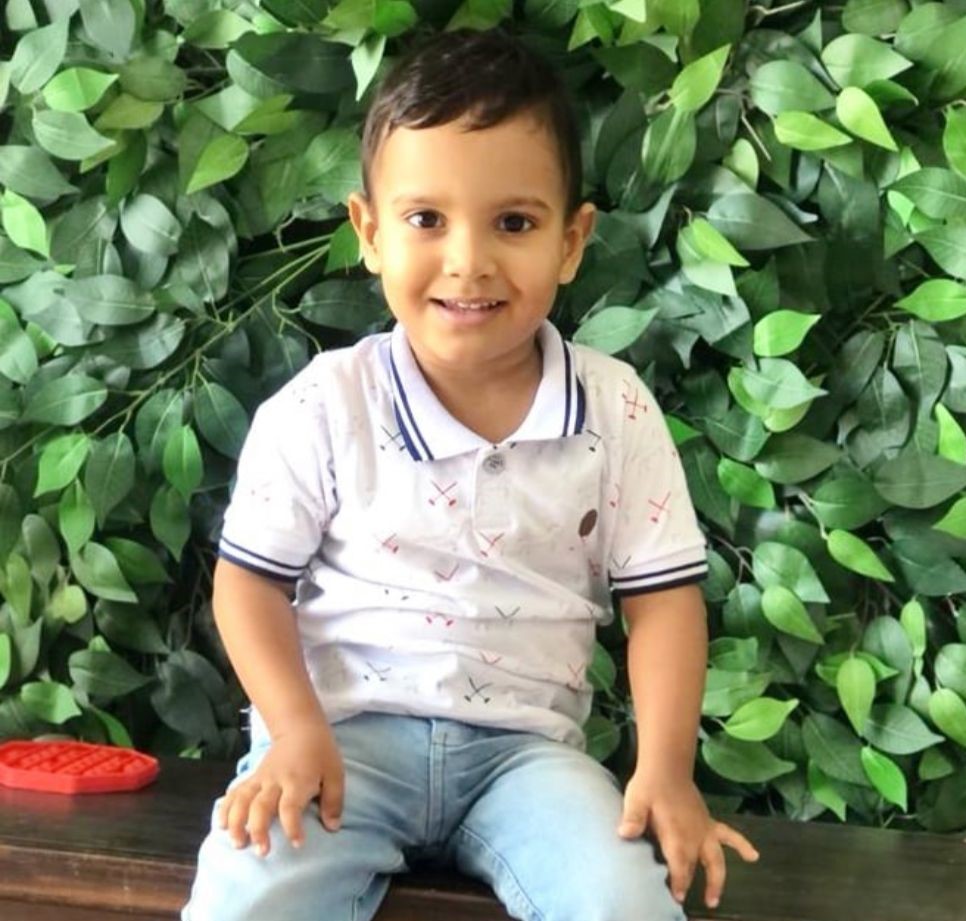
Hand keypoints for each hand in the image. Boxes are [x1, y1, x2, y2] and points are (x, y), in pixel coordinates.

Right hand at [217, 719, 344, 856]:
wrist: (299, 727)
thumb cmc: (320, 752)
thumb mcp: (335, 773)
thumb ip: (333, 801)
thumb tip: (332, 828)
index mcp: (297, 781)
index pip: (290, 807)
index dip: (292, 827)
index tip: (297, 843)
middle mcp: (275, 781)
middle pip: (261, 806)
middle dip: (258, 830)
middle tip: (262, 852)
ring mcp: (261, 778)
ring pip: (242, 800)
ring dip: (237, 823)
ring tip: (237, 843)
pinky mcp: (253, 777)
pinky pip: (235, 792)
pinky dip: (226, 807)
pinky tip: (221, 824)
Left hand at [618, 773, 758, 909]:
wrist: (667, 766)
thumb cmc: (649, 785)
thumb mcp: (636, 800)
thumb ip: (633, 819)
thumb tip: (624, 834)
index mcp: (677, 834)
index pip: (680, 865)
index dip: (678, 882)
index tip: (675, 896)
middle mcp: (694, 836)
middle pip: (694, 866)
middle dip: (688, 883)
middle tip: (680, 900)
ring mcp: (704, 830)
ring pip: (716, 860)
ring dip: (716, 880)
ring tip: (714, 900)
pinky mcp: (709, 822)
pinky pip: (730, 836)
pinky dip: (742, 846)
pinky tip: (754, 856)